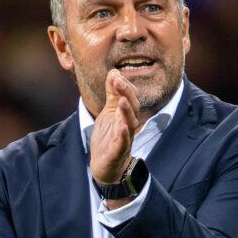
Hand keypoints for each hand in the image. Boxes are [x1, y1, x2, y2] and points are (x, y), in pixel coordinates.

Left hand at [89, 69, 140, 184]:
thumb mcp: (108, 112)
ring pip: (129, 123)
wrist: (105, 166)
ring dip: (126, 111)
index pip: (130, 97)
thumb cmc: (108, 138)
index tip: (115, 74)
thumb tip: (114, 72)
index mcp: (125, 115)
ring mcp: (124, 138)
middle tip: (118, 81)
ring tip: (122, 100)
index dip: (124, 85)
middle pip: (132, 107)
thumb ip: (112, 94)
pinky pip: (123, 142)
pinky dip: (123, 135)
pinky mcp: (118, 151)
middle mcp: (128, 125)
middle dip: (126, 93)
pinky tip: (121, 127)